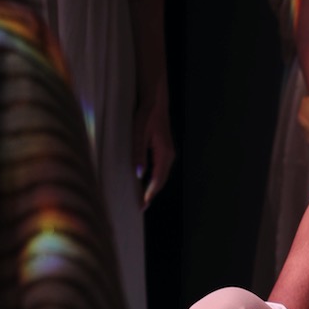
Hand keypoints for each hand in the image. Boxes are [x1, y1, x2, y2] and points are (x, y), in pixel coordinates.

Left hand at [132, 93, 174, 209]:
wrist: (155, 100)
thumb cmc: (146, 115)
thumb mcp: (139, 133)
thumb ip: (138, 153)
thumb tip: (139, 174)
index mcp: (164, 153)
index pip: (158, 180)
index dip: (149, 194)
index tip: (141, 207)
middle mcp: (169, 154)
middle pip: (161, 180)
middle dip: (151, 194)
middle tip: (140, 207)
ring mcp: (168, 151)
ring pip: (161, 174)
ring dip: (153, 186)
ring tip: (142, 197)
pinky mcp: (164, 148)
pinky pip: (160, 168)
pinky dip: (154, 177)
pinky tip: (146, 180)